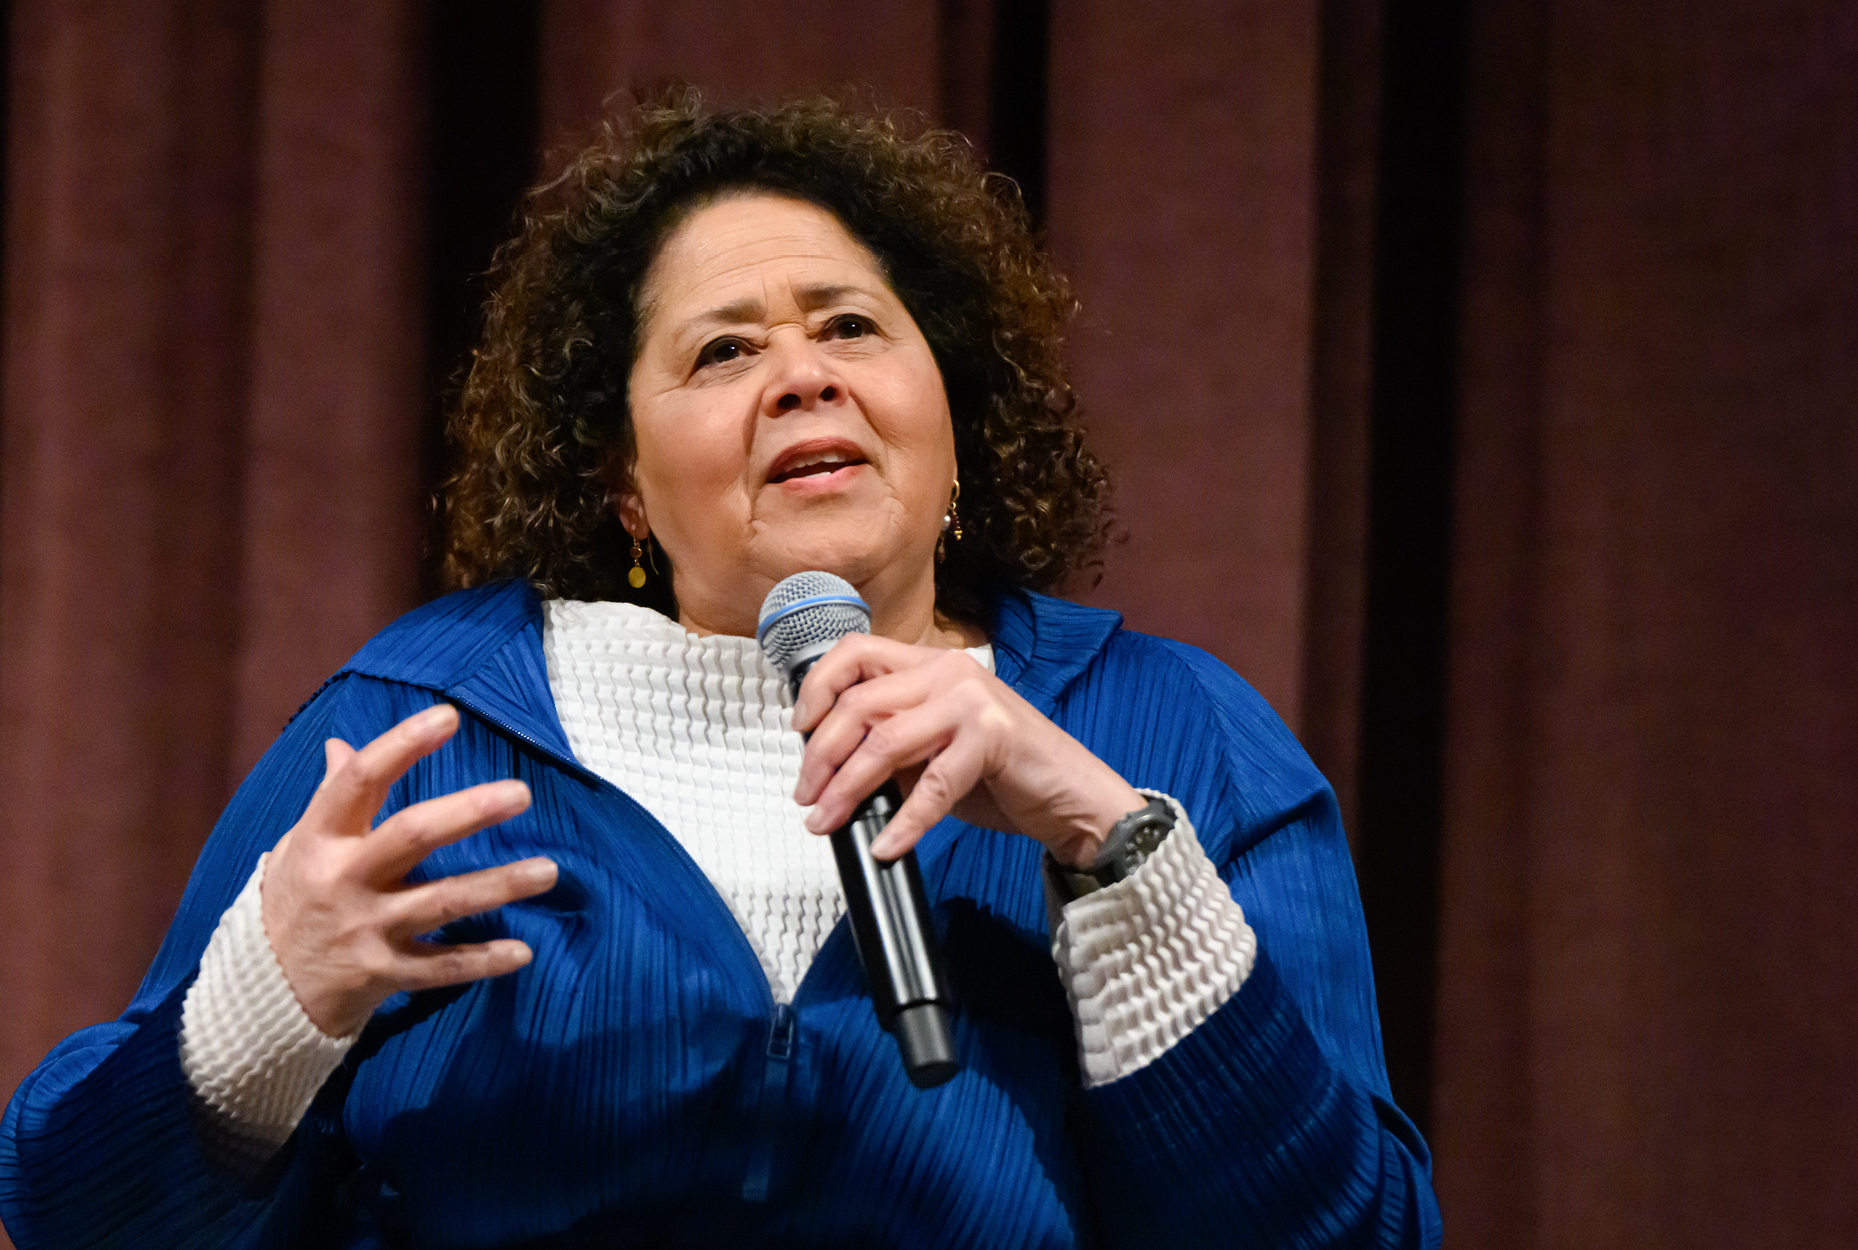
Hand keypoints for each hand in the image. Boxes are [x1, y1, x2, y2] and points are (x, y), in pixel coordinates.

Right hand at [260, 704, 556, 1037]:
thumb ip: (331, 797)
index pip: (359, 781)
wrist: (262, 990)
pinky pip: (441, 968)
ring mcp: (366, 929)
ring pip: (441, 901)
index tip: (448, 717)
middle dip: (468, 813)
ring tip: (549, 870)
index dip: (401, 745)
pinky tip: (524, 953)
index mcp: (321, 838)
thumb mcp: (301, 844)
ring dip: (498, 886)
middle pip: (411, 835)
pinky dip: (482, 962)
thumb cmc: (295, 899)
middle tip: (521, 793)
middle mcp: (344, 879)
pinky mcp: (383, 974)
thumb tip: (339, 745)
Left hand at [791, 635, 1143, 866]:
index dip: (817, 688)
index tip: (799, 730)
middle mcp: (949, 671)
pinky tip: (888, 845)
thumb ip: (891, 745)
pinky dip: (904, 823)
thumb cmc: (1002, 773)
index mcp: (932, 664)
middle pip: (858, 703)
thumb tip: (831, 769)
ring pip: (884, 741)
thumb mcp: (934, 749)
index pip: (855, 652)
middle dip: (821, 756)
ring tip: (827, 821)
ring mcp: (973, 701)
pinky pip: (930, 786)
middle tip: (806, 796)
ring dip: (846, 789)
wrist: (1070, 796)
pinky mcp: (993, 737)